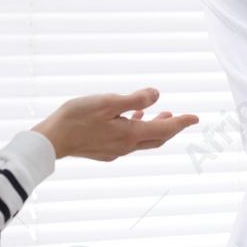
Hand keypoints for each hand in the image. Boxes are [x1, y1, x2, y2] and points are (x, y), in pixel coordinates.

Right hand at [31, 88, 197, 160]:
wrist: (51, 141)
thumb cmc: (76, 118)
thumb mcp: (108, 102)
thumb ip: (135, 99)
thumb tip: (157, 95)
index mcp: (130, 134)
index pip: (164, 129)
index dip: (182, 122)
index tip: (196, 118)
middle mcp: (126, 146)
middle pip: (157, 138)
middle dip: (171, 127)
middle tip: (182, 118)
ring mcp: (114, 151)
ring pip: (142, 140)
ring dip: (154, 128)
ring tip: (160, 114)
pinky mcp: (103, 151)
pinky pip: (128, 141)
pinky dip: (136, 130)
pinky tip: (130, 119)